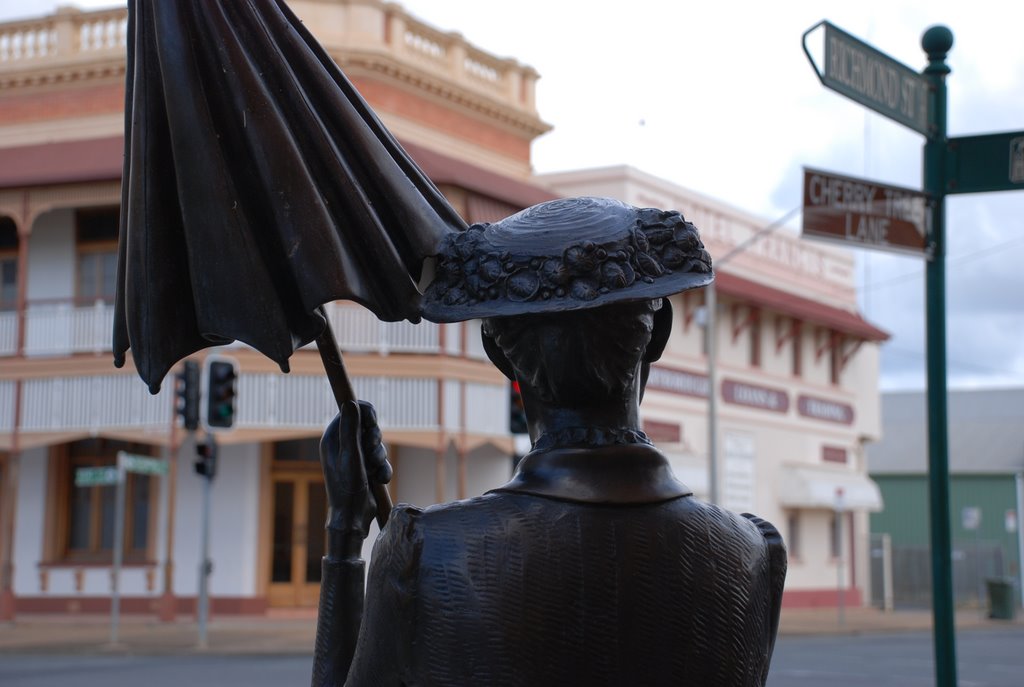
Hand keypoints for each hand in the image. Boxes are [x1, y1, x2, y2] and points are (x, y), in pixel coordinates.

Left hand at [320, 400, 391, 556]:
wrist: (352, 517)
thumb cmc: (346, 487)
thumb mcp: (350, 456)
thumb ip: (350, 429)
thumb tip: (350, 402)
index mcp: (333, 437)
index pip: (352, 410)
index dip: (365, 413)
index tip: (372, 422)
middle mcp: (343, 444)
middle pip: (368, 425)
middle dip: (375, 439)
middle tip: (372, 452)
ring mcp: (355, 456)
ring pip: (378, 443)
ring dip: (380, 457)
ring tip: (374, 471)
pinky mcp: (366, 468)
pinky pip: (382, 460)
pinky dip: (383, 469)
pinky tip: (378, 480)